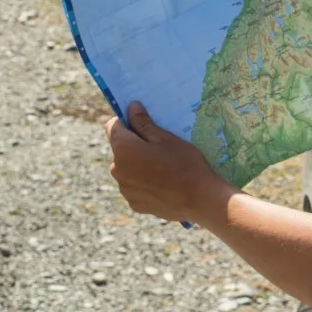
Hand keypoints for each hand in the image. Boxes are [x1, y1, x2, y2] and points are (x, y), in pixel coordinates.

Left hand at [105, 102, 234, 222]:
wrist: (199, 199)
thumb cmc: (184, 163)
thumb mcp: (165, 138)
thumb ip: (143, 122)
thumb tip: (131, 107)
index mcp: (123, 149)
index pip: (112, 127)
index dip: (126, 121)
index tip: (143, 123)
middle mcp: (117, 170)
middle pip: (120, 149)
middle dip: (134, 144)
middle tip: (159, 146)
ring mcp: (125, 189)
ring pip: (126, 168)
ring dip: (137, 164)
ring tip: (162, 167)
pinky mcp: (134, 204)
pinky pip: (133, 186)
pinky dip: (142, 182)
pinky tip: (162, 183)